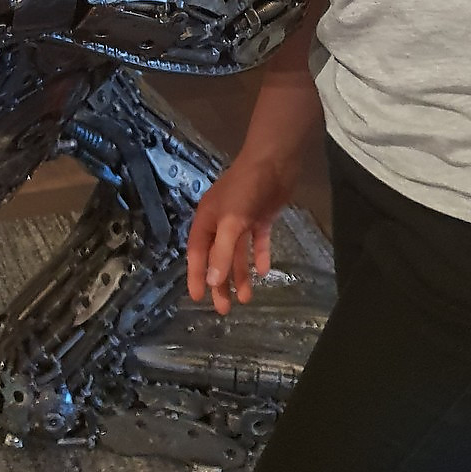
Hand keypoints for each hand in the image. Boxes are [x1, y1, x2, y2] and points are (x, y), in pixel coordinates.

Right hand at [186, 148, 297, 314]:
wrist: (274, 162)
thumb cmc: (246, 189)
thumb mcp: (231, 221)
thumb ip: (222, 252)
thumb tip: (211, 282)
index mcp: (207, 219)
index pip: (198, 253)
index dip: (196, 275)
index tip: (197, 298)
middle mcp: (221, 221)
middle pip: (217, 257)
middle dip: (219, 282)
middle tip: (224, 309)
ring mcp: (242, 219)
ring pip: (237, 253)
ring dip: (240, 274)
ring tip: (245, 299)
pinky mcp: (260, 216)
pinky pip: (257, 242)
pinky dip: (258, 256)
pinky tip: (263, 272)